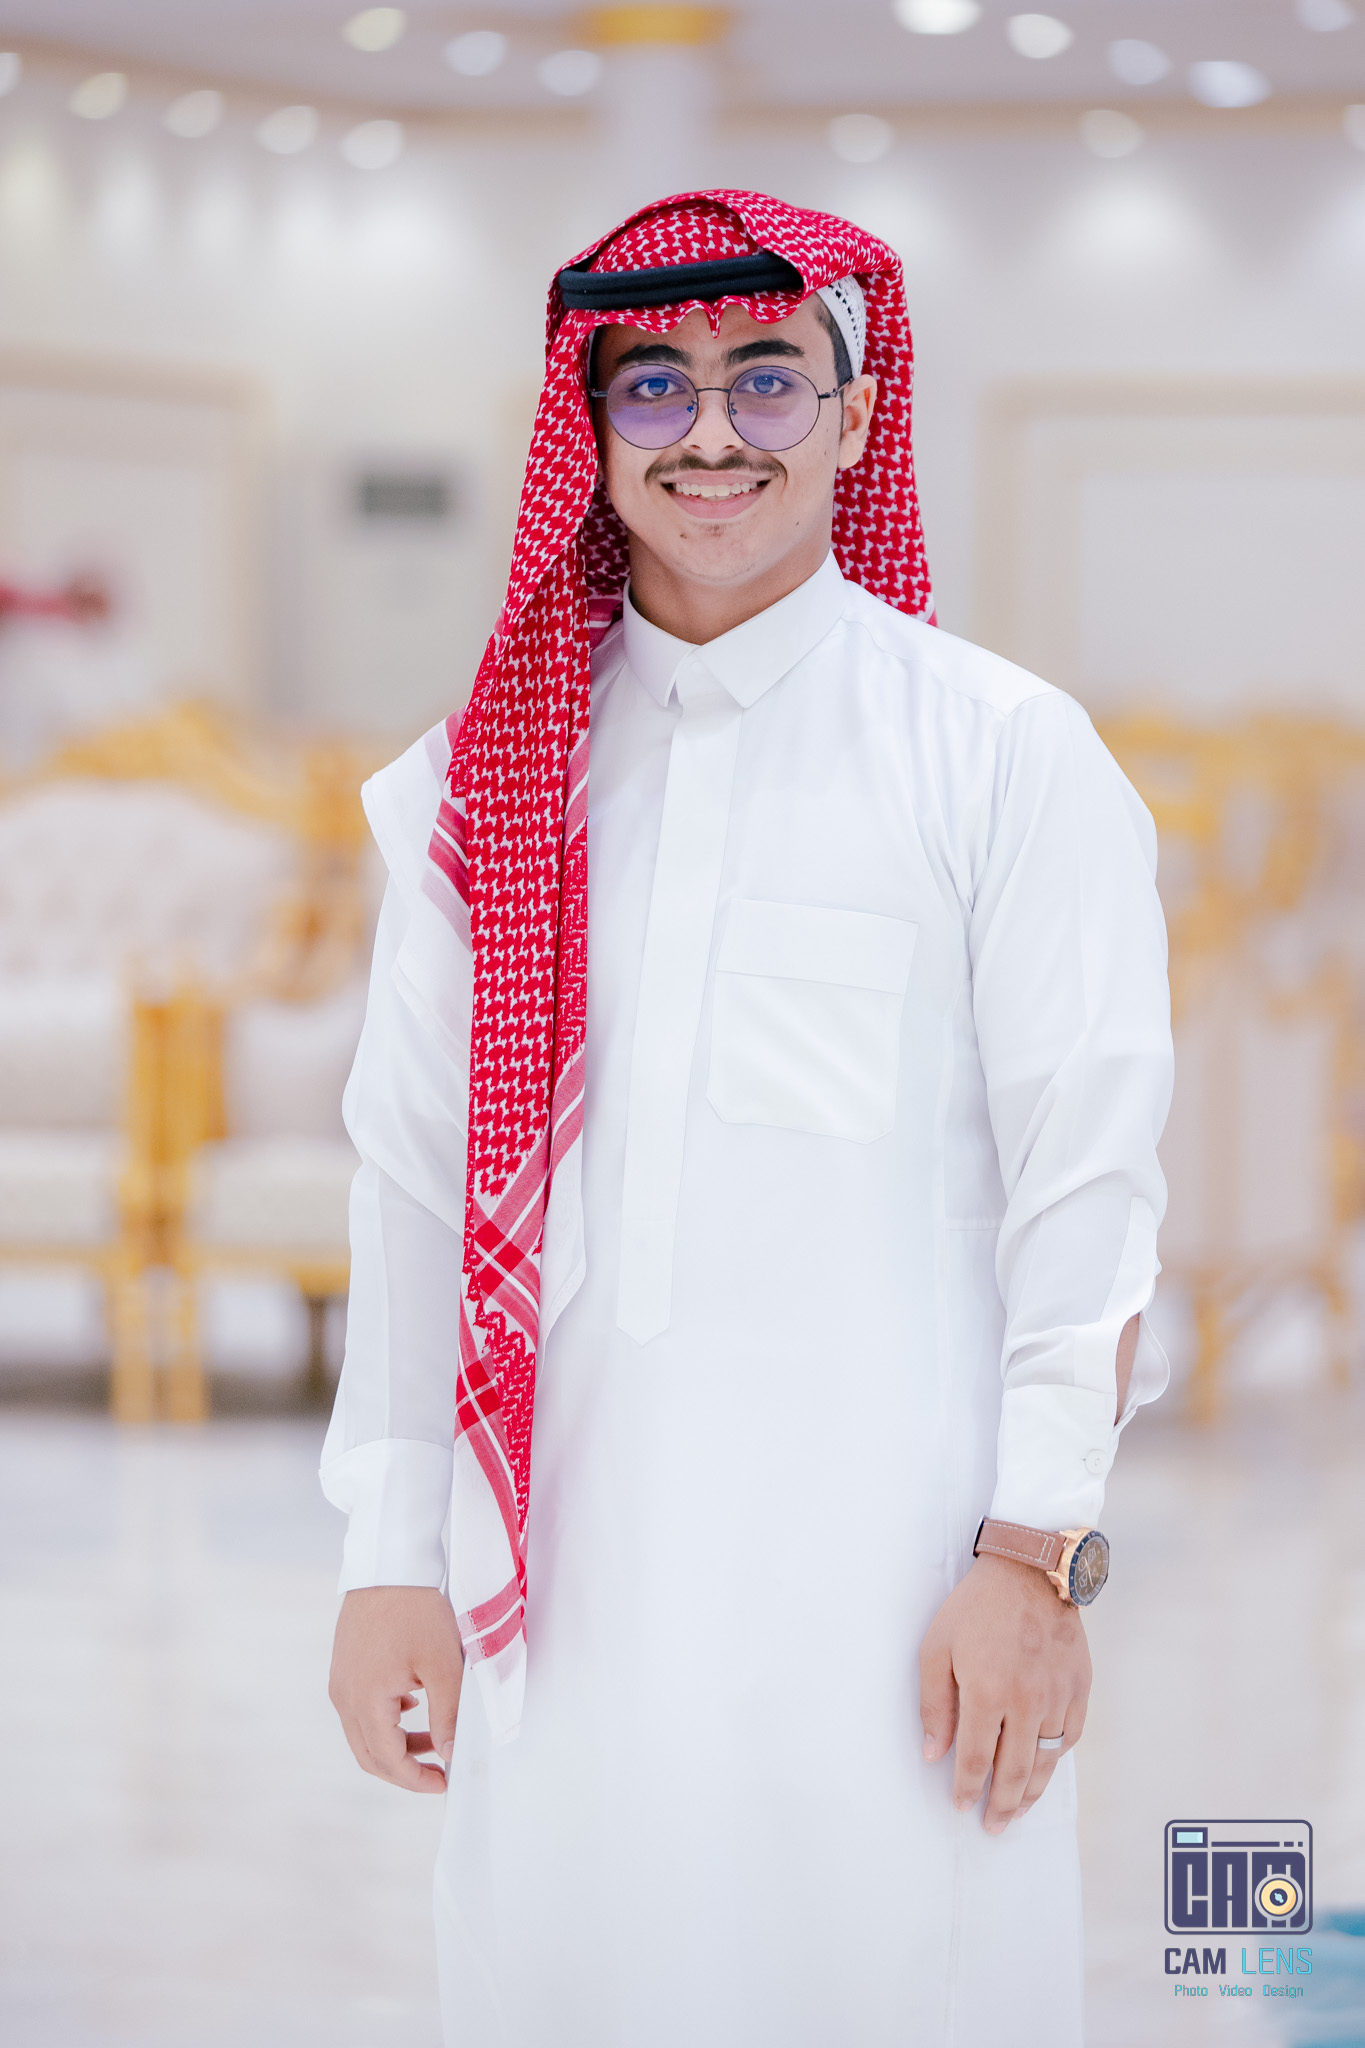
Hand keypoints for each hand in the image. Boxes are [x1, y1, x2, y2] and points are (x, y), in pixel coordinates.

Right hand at [329, 1586, 463, 1793]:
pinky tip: (413, 1706)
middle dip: (405, 1769)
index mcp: (365, 1701)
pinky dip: (386, 1720)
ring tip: (433, 1738)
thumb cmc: (417, 1611)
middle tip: (439, 1770)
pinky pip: (361, 1709)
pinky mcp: (344, 1665)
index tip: (444, 1783)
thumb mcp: (443, 1665)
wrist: (389, 1564)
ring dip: (397, 1744)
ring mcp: (340, 1680)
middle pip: (369, 1754)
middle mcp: (344, 1696)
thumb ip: (448, 1715)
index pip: (386, 1761)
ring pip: (364, 1732)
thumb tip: (450, 1754)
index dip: (415, 1780)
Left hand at [919, 1553, 1090, 1832]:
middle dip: (1002, 1805)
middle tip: (994, 1826)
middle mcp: (1026, 1702)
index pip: (975, 1759)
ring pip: (1046, 1761)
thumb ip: (934, 1704)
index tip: (962, 1805)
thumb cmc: (976, 1606)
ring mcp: (1058, 1696)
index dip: (967, 1788)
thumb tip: (933, 1752)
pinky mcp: (1079, 1687)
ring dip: (1032, 1791)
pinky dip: (1057, 1757)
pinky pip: (1070, 1735)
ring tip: (1019, 1810)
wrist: (1030, 1571)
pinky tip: (1044, 1766)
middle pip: (1014, 1771)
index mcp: (987, 1693)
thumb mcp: (937, 1648)